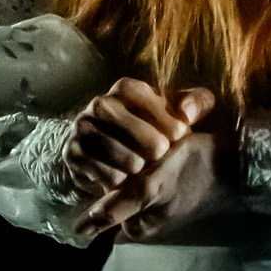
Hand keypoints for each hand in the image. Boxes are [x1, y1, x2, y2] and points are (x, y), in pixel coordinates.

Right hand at [65, 78, 214, 228]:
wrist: (111, 156)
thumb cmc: (153, 132)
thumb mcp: (176, 115)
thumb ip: (197, 104)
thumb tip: (187, 113)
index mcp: (126, 89)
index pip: (143, 97)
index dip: (164, 117)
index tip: (181, 135)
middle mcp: (100, 104)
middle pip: (123, 121)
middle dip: (146, 140)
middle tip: (160, 155)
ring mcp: (83, 128)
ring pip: (107, 145)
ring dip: (128, 160)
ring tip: (142, 170)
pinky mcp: (73, 153)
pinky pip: (94, 166)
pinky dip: (111, 176)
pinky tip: (124, 181)